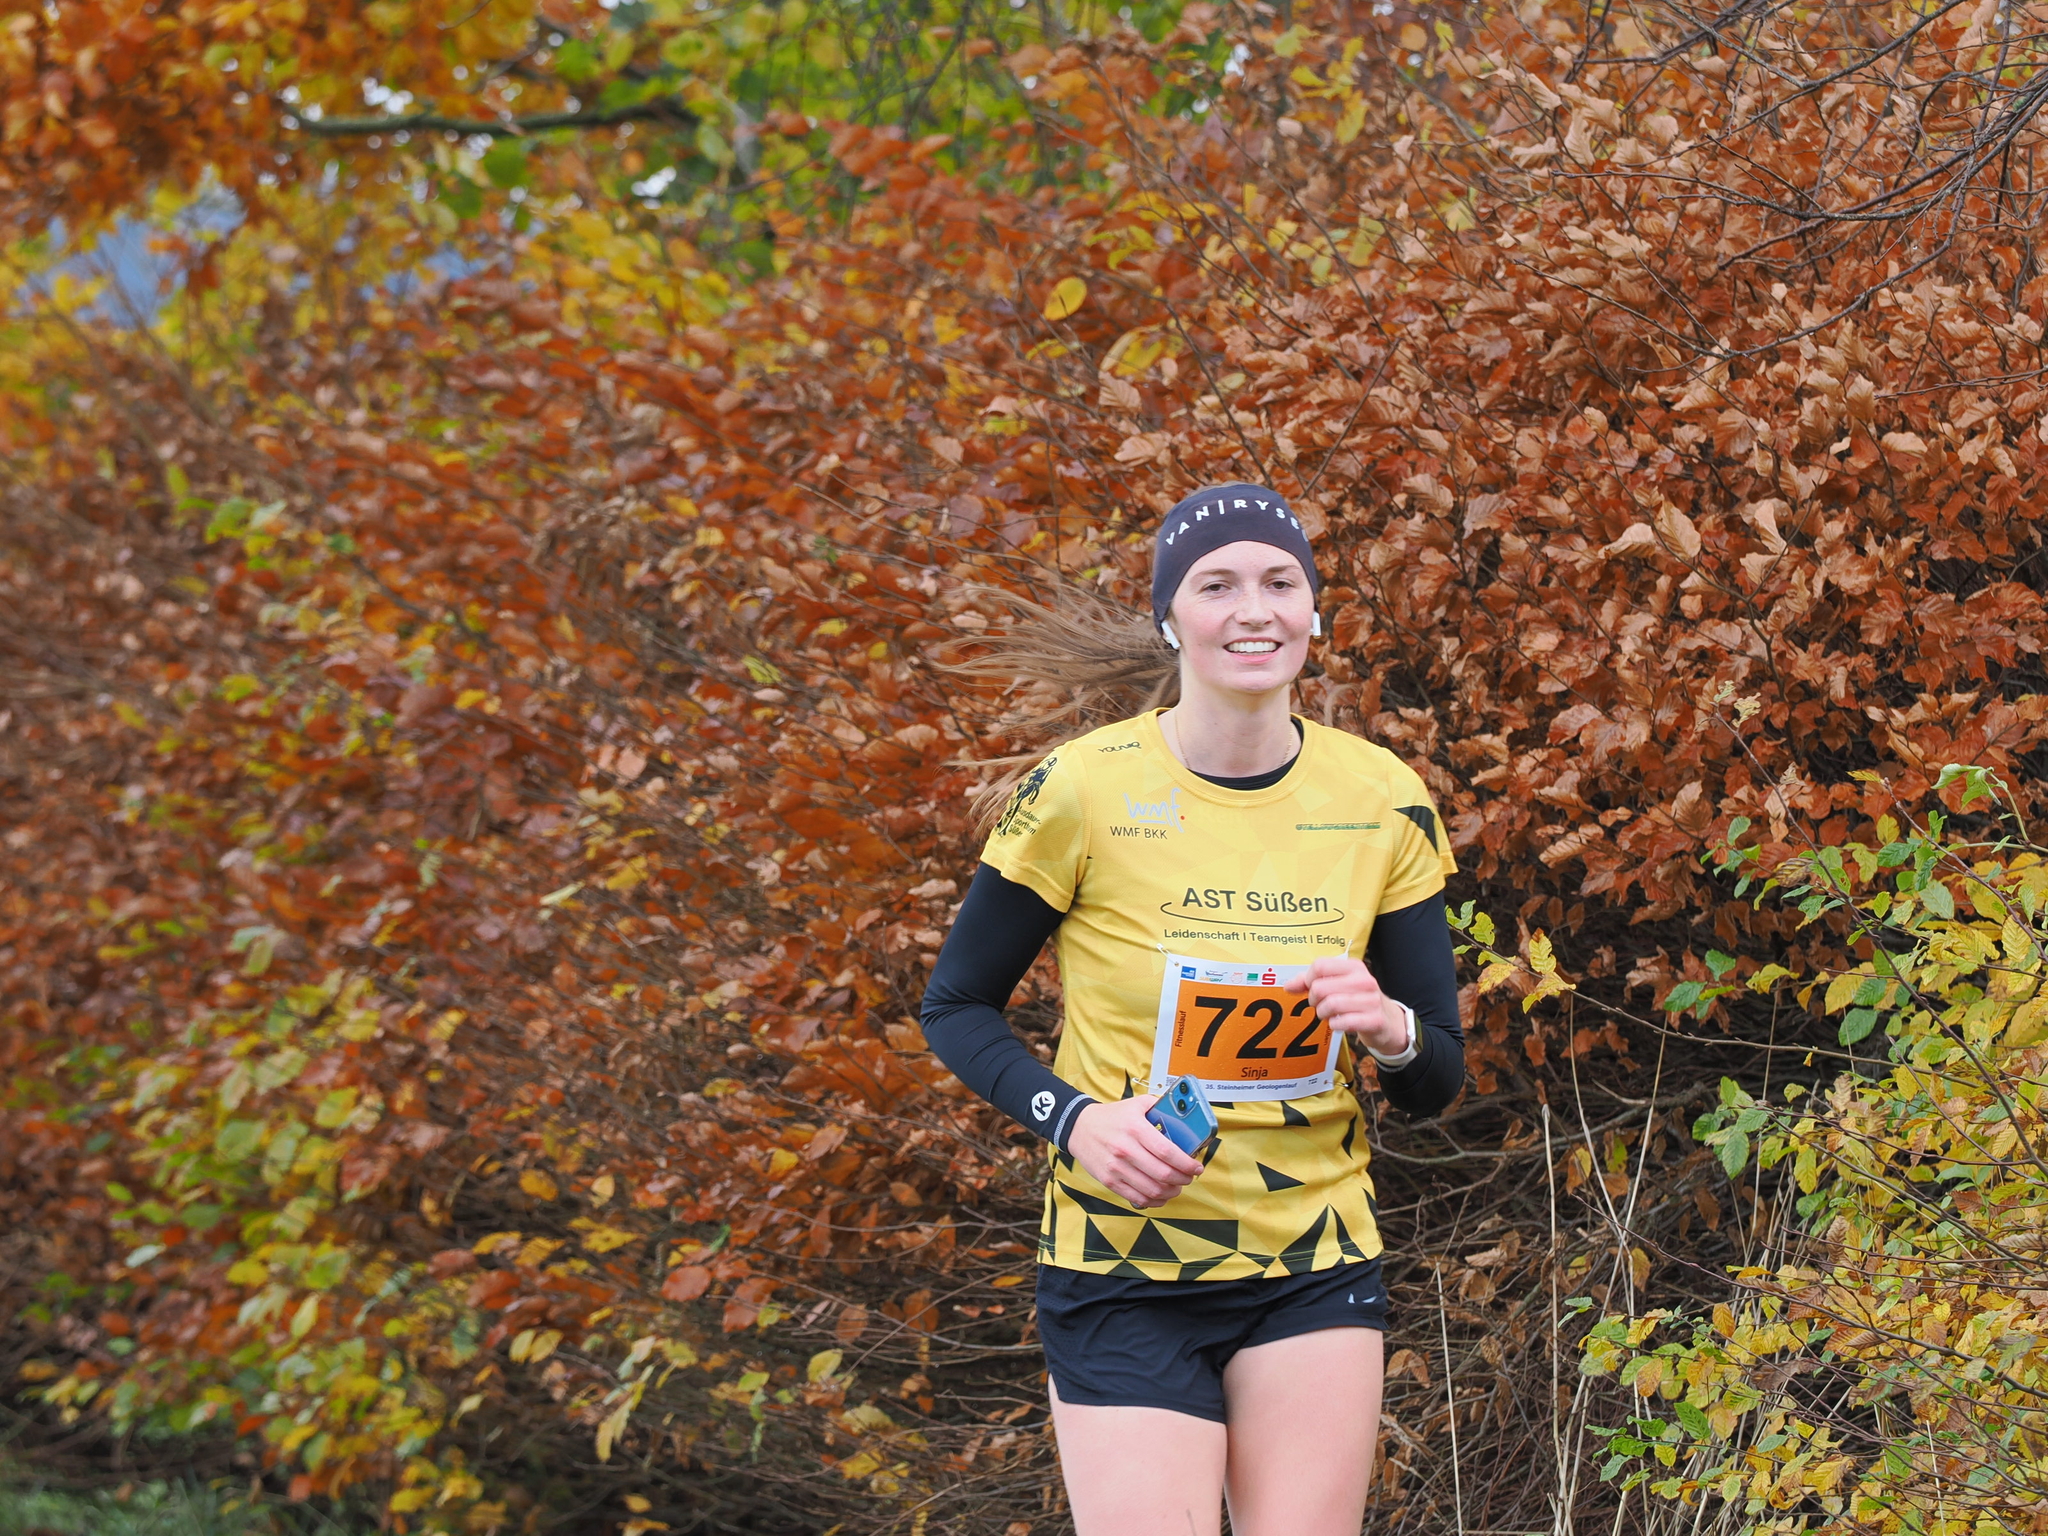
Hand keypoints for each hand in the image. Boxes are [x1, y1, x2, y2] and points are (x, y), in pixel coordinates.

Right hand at [1068, 1096, 1204, 1208]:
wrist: (1080, 1128)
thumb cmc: (1112, 1117)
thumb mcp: (1137, 1104)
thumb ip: (1160, 1108)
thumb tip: (1186, 1117)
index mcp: (1135, 1128)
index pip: (1167, 1152)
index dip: (1186, 1163)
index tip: (1196, 1167)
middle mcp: (1125, 1149)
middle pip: (1163, 1174)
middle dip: (1183, 1179)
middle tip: (1189, 1177)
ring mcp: (1116, 1168)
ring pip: (1152, 1189)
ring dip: (1171, 1192)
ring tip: (1177, 1186)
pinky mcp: (1110, 1181)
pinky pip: (1137, 1198)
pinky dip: (1154, 1201)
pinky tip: (1161, 1195)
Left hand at [1287, 956, 1409, 1057]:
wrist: (1389, 1021)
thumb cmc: (1358, 1000)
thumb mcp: (1339, 985)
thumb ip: (1311, 982)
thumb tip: (1288, 986)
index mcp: (1354, 967)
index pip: (1320, 966)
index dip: (1308, 980)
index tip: (1311, 989)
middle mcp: (1364, 980)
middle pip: (1320, 987)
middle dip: (1314, 1000)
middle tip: (1320, 1005)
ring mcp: (1371, 1000)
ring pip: (1329, 1005)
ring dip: (1323, 1014)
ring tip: (1329, 1015)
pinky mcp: (1374, 1020)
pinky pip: (1341, 1022)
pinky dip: (1334, 1025)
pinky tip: (1340, 1023)